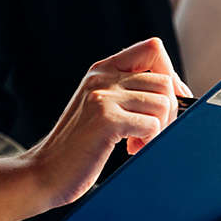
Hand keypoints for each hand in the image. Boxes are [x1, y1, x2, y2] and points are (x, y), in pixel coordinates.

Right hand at [21, 38, 190, 208]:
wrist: (44, 171)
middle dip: (168, 113)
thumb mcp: (99, 106)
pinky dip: (148, 142)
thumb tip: (177, 92)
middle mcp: (102, 77)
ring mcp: (103, 96)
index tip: (166, 104)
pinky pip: (152, 125)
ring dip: (159, 130)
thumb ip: (127, 92)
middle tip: (149, 134)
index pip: (153, 48)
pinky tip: (131, 149)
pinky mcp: (106, 120)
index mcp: (102, 70)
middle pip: (165, 81)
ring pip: (163, 103)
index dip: (171, 76)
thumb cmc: (78, 146)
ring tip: (137, 142)